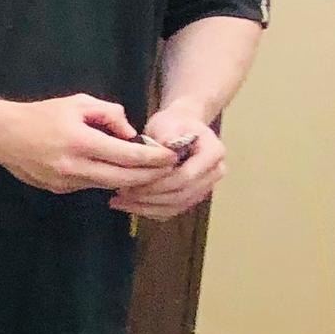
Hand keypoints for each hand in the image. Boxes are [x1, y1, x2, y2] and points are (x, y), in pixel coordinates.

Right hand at [0, 93, 170, 197]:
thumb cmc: (42, 114)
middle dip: (150, 175)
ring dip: (131, 180)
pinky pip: (91, 185)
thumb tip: (131, 134)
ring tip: (149, 172)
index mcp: (80, 142)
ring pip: (108, 185)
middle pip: (123, 178)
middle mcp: (74, 166)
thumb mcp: (79, 103)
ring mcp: (65, 182)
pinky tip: (117, 172)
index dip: (153, 158)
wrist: (3, 135)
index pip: (127, 155)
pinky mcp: (59, 189)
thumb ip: (110, 114)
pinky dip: (107, 178)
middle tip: (168, 169)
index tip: (170, 157)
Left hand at [107, 101, 224, 219]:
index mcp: (214, 152)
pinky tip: (127, 204)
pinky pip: (170, 211)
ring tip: (120, 200)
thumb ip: (167, 133)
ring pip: (175, 206)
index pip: (187, 176)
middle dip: (150, 196)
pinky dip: (148, 210)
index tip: (135, 180)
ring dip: (146, 207)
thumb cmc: (172, 124)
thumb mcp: (167, 122)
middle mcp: (214, 173)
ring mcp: (204, 188)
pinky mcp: (191, 198)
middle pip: (181, 194)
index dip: (159, 182)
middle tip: (122, 192)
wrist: (178, 129)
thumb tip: (165, 146)